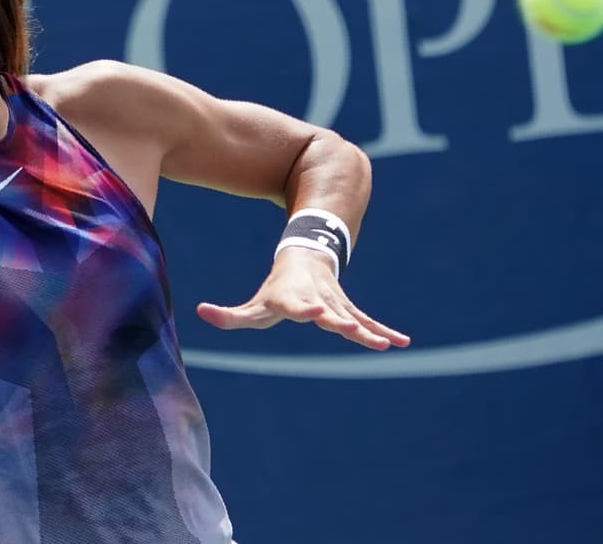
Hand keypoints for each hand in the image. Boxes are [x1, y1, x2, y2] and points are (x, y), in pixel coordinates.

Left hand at [196, 248, 411, 350]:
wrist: (307, 257)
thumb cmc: (276, 290)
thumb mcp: (254, 304)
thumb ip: (230, 314)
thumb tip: (200, 312)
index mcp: (291, 300)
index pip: (294, 306)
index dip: (303, 309)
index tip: (313, 313)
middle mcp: (316, 300)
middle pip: (328, 315)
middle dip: (339, 322)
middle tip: (348, 329)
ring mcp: (336, 304)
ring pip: (353, 319)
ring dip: (368, 332)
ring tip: (385, 346)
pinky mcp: (349, 309)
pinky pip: (368, 322)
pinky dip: (383, 332)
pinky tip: (402, 342)